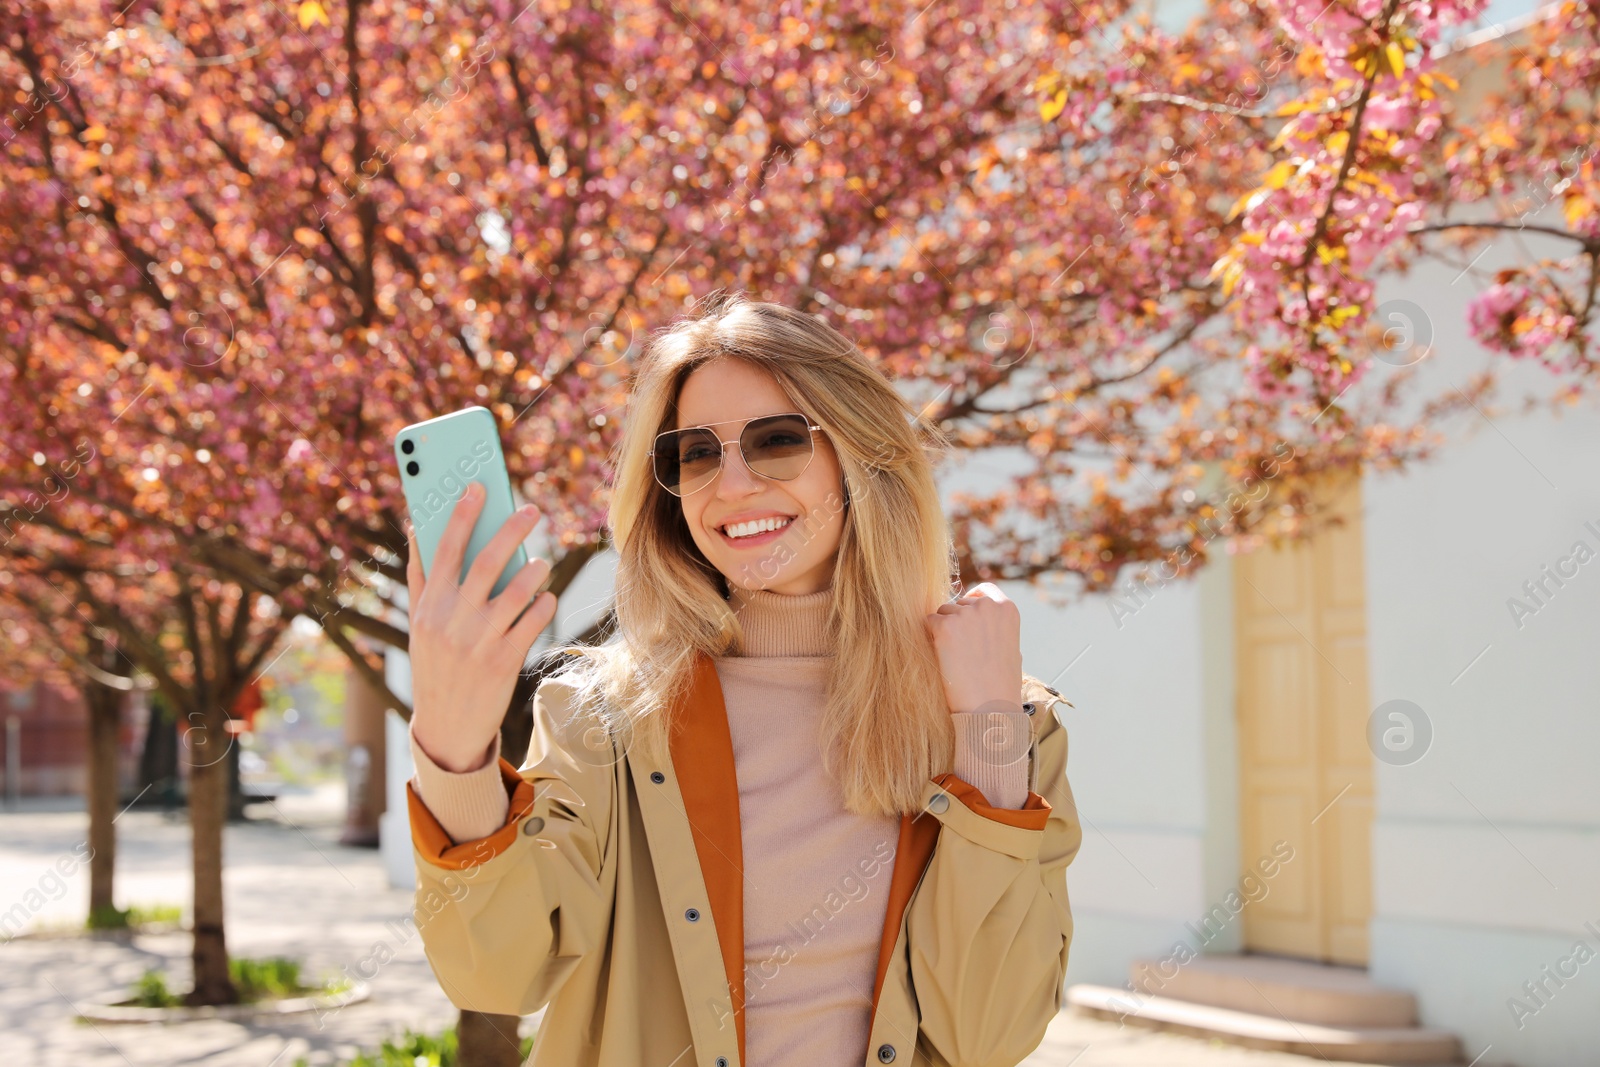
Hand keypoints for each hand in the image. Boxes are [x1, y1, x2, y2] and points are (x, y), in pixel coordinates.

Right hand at [407, 481, 557, 771]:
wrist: (447, 726)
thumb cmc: (434, 664)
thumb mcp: (419, 623)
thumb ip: (420, 576)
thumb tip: (414, 526)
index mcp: (429, 605)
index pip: (445, 548)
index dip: (462, 514)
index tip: (478, 486)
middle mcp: (451, 619)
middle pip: (486, 560)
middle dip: (511, 529)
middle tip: (532, 510)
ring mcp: (478, 640)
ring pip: (516, 590)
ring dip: (535, 570)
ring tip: (541, 561)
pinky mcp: (504, 660)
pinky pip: (533, 620)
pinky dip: (543, 604)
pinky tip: (545, 598)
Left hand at [924, 583, 1023, 713]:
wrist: (990, 708)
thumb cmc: (1000, 683)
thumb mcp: (1010, 647)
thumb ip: (996, 627)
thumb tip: (977, 616)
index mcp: (1007, 609)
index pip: (984, 591)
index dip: (972, 603)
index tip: (967, 619)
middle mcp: (987, 606)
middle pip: (959, 603)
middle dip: (957, 622)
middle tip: (964, 652)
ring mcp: (965, 614)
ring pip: (942, 613)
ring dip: (944, 631)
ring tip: (958, 658)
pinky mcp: (945, 626)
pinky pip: (929, 623)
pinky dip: (932, 639)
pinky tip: (946, 658)